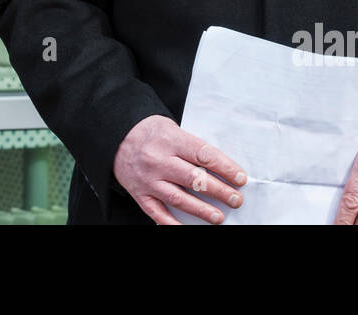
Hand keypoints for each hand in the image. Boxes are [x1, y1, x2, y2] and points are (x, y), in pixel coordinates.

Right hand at [112, 114, 245, 224]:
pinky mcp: (140, 194)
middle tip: (236, 199)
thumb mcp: (172, 129)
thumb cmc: (150, 132)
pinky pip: (157, 213)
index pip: (204, 155)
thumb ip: (192, 147)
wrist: (116, 136)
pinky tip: (186, 229)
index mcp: (171, 140)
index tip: (240, 178)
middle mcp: (159, 160)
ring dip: (201, 210)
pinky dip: (172, 224)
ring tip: (218, 217)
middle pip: (194, 179)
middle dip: (219, 192)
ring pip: (179, 198)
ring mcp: (149, 179)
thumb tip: (221, 168)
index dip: (225, 168)